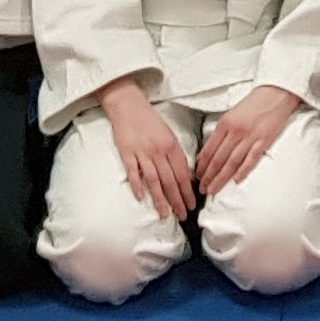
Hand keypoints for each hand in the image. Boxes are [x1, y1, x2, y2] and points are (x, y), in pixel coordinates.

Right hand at [101, 80, 197, 219]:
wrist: (128, 105)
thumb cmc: (150, 120)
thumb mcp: (169, 134)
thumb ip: (175, 154)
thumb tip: (185, 175)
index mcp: (172, 145)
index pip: (183, 173)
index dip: (188, 190)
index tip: (192, 204)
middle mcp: (159, 150)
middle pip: (170, 180)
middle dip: (178, 200)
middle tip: (182, 215)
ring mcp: (142, 152)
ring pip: (154, 180)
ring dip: (160, 199)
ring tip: (165, 215)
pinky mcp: (127, 153)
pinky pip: (133, 172)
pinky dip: (137, 185)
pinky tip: (141, 198)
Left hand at [197, 84, 302, 195]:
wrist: (276, 93)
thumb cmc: (254, 103)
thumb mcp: (232, 113)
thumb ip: (223, 130)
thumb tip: (212, 148)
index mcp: (225, 123)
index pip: (209, 149)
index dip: (202, 165)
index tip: (197, 176)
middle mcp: (235, 131)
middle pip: (218, 159)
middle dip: (208, 176)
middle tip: (202, 188)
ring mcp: (250, 136)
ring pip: (232, 162)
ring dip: (221, 178)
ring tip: (213, 189)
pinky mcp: (264, 140)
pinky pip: (251, 159)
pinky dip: (243, 171)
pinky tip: (236, 180)